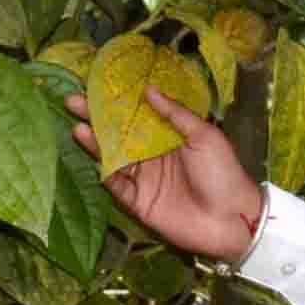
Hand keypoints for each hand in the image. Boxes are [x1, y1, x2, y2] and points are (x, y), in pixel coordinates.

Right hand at [65, 87, 264, 262]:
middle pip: (118, 134)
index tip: (97, 86)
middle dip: (96, 118)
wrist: (231, 219)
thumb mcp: (205, 135)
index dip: (118, 102)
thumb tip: (148, 88)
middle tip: (74, 100)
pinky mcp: (137, 201)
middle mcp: (152, 156)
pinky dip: (102, 169)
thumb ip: (175, 113)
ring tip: (78, 125)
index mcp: (169, 137)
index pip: (137, 115)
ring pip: (112, 157)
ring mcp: (143, 179)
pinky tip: (91, 153)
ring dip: (94, 142)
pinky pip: (115, 183)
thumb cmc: (223, 173)